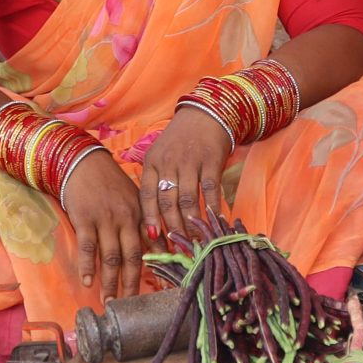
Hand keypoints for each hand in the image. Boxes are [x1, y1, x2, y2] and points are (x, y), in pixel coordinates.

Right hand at [60, 154, 147, 300]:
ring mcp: (105, 219)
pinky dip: (88, 266)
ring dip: (110, 281)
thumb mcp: (133, 198)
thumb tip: (159, 245)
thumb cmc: (110, 182)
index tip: (159, 288)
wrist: (84, 162)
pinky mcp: (85, 219)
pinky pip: (88, 247)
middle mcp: (126, 218)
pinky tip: (88, 281)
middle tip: (130, 304)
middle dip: (132, 283)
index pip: (151, 244)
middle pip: (132, 256)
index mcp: (140, 213)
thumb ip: (145, 221)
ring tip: (110, 301)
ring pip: (111, 256)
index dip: (156, 266)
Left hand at [140, 105, 230, 240]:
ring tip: (195, 240)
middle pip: (167, 202)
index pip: (147, 195)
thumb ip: (155, 181)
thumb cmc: (179, 140)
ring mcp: (190, 162)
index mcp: (152, 162)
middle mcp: (168, 163)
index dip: (149, 219)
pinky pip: (210, 190)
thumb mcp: (160, 155)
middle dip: (172, 227)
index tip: (153, 239)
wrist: (205, 114)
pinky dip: (212, 208)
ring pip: (188, 199)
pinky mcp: (211, 161)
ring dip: (191, 223)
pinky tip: (214, 222)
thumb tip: (152, 217)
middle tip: (178, 247)